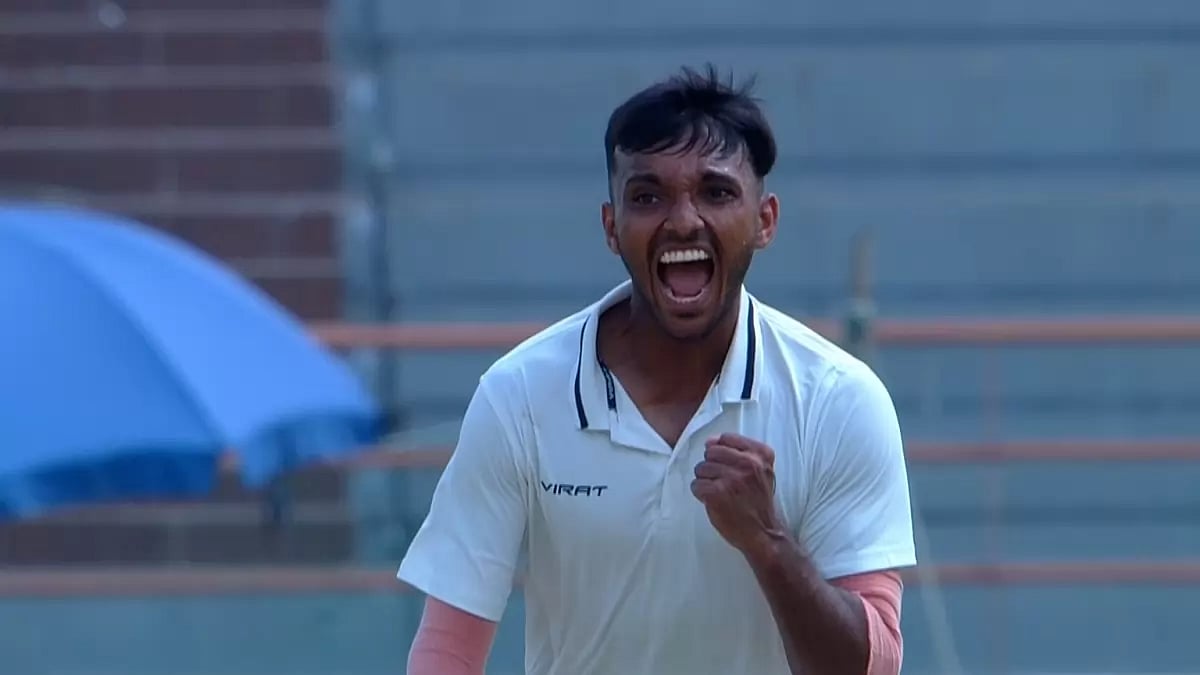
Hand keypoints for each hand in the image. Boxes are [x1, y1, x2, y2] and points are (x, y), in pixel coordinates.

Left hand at [691, 433, 785, 555]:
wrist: (763, 532)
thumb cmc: (758, 501)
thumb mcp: (760, 470)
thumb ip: (738, 451)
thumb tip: (709, 441)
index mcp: (761, 454)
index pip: (727, 438)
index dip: (722, 452)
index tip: (729, 466)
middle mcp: (748, 463)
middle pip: (711, 452)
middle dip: (712, 466)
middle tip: (723, 482)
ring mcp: (732, 478)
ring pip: (701, 468)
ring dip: (706, 481)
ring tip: (721, 493)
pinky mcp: (717, 493)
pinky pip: (696, 485)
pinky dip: (701, 494)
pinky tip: (714, 501)